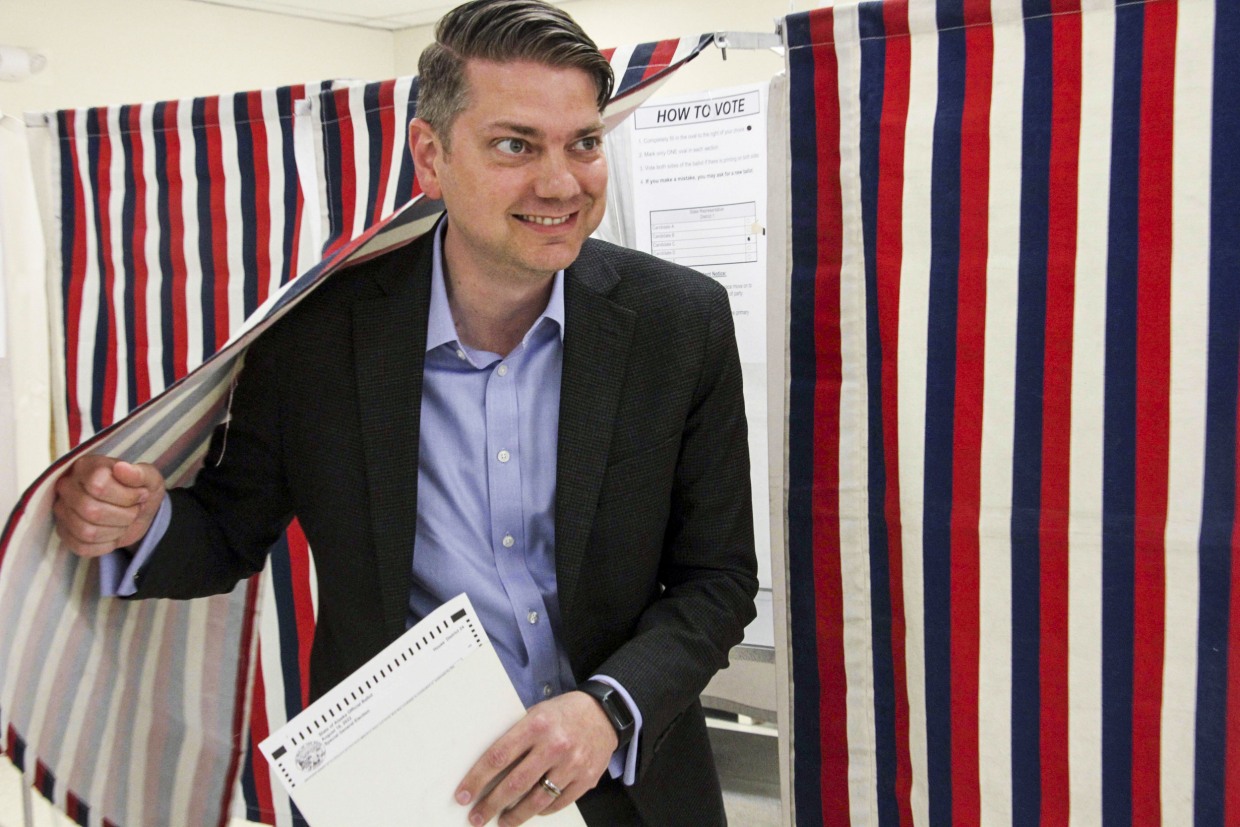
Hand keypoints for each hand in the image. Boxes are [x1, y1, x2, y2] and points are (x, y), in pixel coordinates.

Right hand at [53, 456, 165, 557]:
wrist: (137, 510)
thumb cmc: (140, 490)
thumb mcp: (150, 478)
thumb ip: (139, 473)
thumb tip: (121, 468)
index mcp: (87, 466)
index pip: (98, 486)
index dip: (126, 496)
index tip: (141, 495)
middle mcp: (67, 486)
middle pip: (90, 510)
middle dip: (123, 515)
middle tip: (135, 511)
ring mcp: (62, 510)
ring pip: (86, 531)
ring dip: (116, 531)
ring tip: (125, 521)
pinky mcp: (65, 532)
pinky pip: (82, 547)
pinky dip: (105, 545)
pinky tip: (114, 533)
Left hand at [456, 690, 618, 825]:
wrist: (605, 713)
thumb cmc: (563, 713)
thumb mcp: (536, 713)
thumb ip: (516, 736)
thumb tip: (488, 768)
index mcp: (536, 725)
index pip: (498, 756)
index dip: (477, 779)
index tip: (463, 795)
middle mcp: (554, 745)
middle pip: (514, 784)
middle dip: (490, 804)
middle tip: (476, 816)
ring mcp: (572, 764)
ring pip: (536, 800)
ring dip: (515, 815)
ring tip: (502, 821)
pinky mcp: (586, 778)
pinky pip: (557, 803)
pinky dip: (541, 810)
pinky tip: (531, 810)